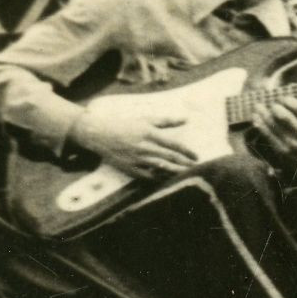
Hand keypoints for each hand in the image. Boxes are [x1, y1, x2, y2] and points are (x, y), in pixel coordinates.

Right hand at [71, 99, 197, 178]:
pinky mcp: (129, 168)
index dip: (187, 151)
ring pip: (160, 167)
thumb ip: (167, 121)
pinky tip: (167, 178)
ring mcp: (137, 158)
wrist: (100, 134)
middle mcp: (144, 146)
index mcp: (149, 133)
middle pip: (170, 157)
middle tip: (195, 167)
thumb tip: (186, 119)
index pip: (173, 145)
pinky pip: (147, 176)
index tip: (196, 156)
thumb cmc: (125, 125)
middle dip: (185, 163)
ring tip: (185, 173)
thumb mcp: (146, 120)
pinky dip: (159, 178)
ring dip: (175, 171)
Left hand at [250, 94, 296, 180]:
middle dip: (274, 106)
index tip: (281, 96)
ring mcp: (292, 144)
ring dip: (263, 113)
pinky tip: (255, 117)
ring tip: (257, 106)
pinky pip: (267, 135)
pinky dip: (260, 124)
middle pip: (284, 116)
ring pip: (273, 125)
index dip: (288, 99)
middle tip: (269, 103)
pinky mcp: (281, 151)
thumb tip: (295, 84)